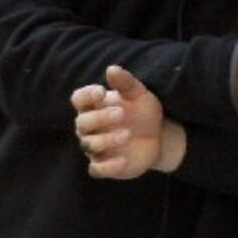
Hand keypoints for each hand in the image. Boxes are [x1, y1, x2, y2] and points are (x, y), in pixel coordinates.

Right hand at [71, 65, 185, 179]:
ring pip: (88, 145)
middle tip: (121, 114)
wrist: (159, 137)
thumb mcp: (139, 94)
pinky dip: (107, 167)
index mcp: (95, 106)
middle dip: (99, 118)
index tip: (102, 92)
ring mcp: (96, 147)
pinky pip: (96, 169)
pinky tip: (123, 160)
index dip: (86, 95)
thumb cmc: (143, 112)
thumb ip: (125, 82)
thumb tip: (111, 68)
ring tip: (127, 134)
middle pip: (81, 123)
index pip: (78, 99)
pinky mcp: (104, 166)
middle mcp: (91, 127)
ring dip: (106, 139)